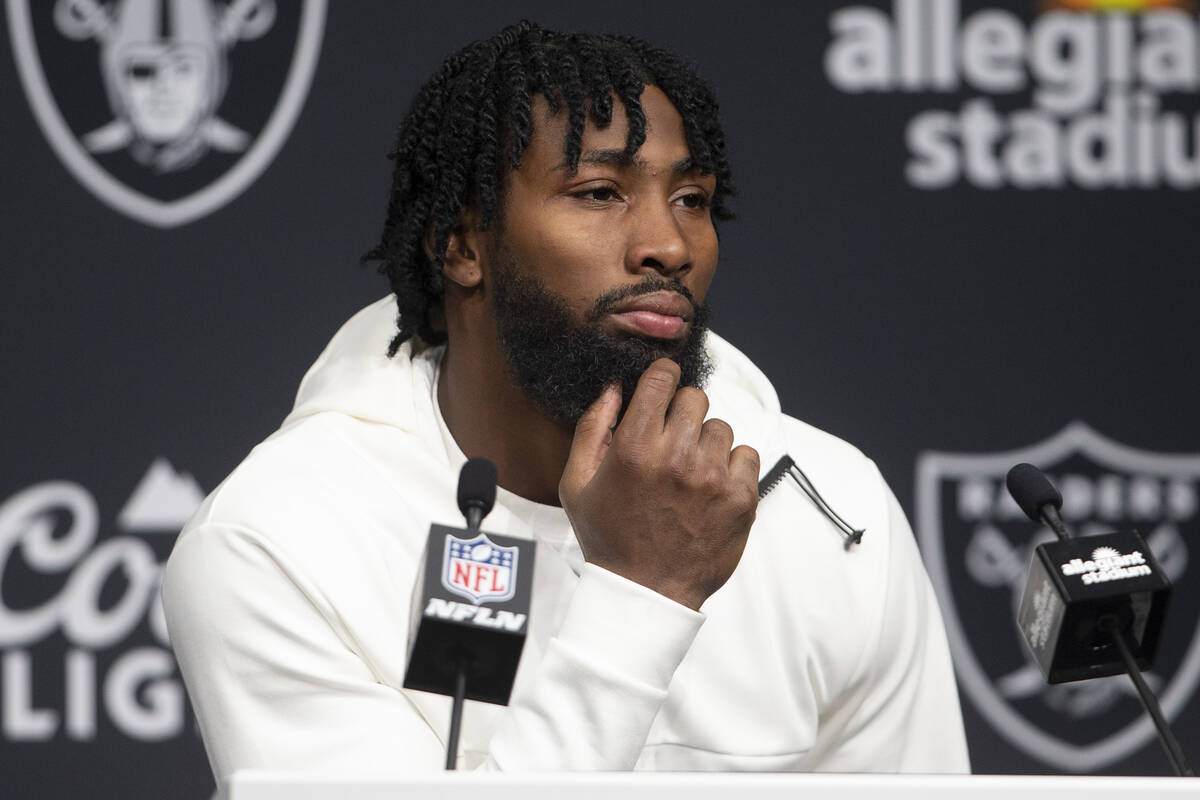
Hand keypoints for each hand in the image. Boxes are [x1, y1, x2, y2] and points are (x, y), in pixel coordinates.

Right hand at [558, 359, 759, 610]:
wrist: (646, 593)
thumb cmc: (608, 538)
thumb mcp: (577, 484)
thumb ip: (592, 427)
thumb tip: (614, 386)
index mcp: (633, 448)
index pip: (662, 379)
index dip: (663, 377)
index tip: (662, 387)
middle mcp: (676, 457)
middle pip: (695, 397)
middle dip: (681, 412)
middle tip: (670, 441)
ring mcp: (713, 478)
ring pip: (720, 427)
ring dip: (705, 442)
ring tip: (688, 473)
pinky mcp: (741, 499)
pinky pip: (746, 454)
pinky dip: (731, 466)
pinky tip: (709, 488)